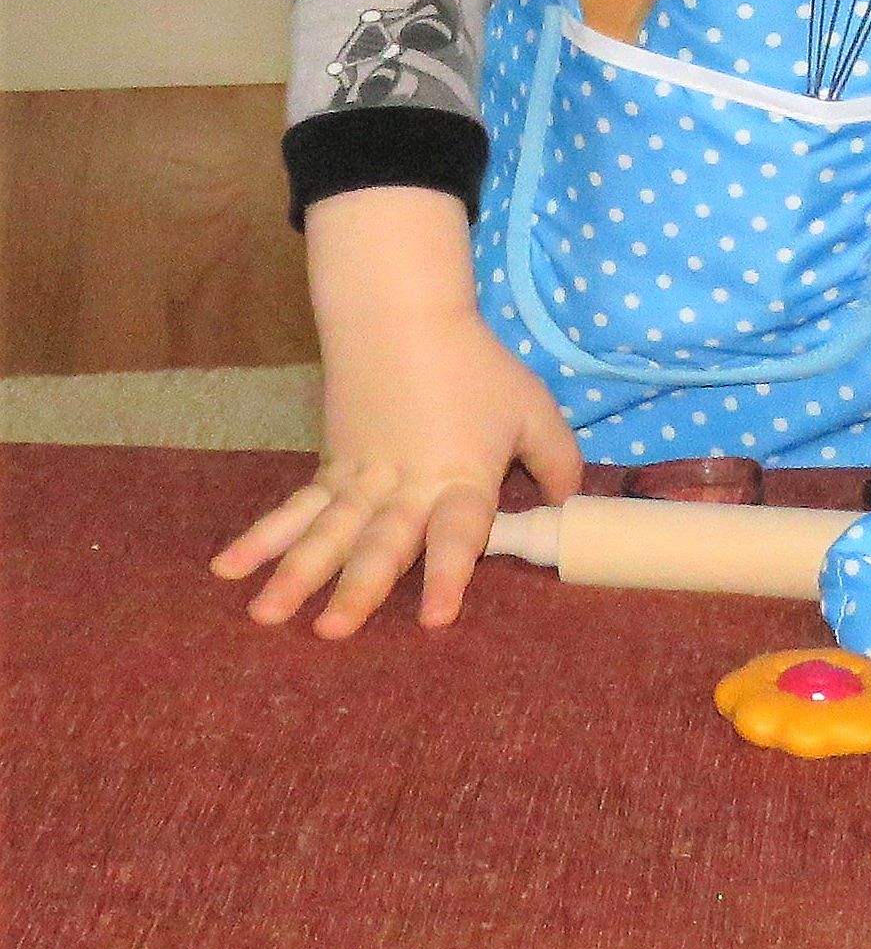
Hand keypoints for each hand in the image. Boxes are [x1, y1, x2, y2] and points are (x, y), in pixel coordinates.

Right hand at [210, 188, 583, 637]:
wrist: (403, 318)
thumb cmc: (475, 367)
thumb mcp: (532, 407)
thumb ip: (557, 459)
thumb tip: (566, 505)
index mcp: (460, 476)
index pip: (458, 531)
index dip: (449, 572)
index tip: (435, 616)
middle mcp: (407, 487)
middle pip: (381, 540)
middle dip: (357, 587)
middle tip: (333, 630)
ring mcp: (361, 480)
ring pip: (327, 531)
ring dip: (296, 573)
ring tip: (265, 615)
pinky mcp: (331, 470)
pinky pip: (296, 509)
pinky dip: (261, 537)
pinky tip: (227, 568)